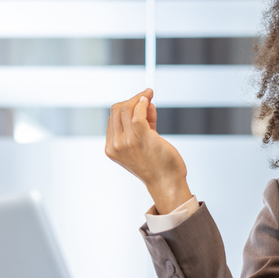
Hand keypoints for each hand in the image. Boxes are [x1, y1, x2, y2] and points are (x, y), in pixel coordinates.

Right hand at [105, 88, 192, 212]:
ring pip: (126, 108)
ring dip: (139, 98)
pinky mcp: (142, 138)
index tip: (139, 100)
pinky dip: (143, 103)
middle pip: (117, 110)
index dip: (126, 105)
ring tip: (149, 95)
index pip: (113, 118)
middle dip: (132, 99)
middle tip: (146, 94)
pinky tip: (149, 100)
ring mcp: (128, 142)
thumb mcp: (144, 143)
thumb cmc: (158, 165)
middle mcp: (116, 145)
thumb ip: (143, 123)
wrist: (166, 182)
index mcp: (112, 148)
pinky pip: (138, 113)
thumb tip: (146, 102)